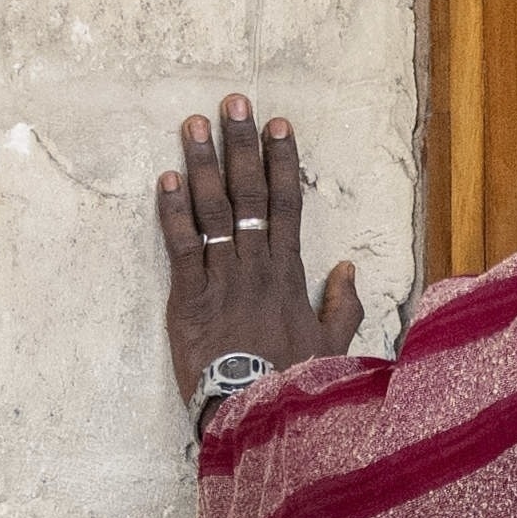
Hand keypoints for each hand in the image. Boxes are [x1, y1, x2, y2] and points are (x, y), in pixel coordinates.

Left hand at [158, 97, 368, 409]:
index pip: (286, 204)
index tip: (279, 125)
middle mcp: (257, 266)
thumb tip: (349, 270)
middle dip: (242, 145)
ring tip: (193, 125)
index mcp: (289, 273)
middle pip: (249, 194)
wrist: (254, 414)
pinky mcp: (188, 298)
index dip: (281, 162)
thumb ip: (342, 307)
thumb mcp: (331, 347)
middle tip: (233, 104)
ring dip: (203, 164)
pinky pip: (181, 245)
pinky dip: (173, 211)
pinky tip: (167, 178)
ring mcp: (222, 279)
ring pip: (213, 210)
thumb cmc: (291, 383)